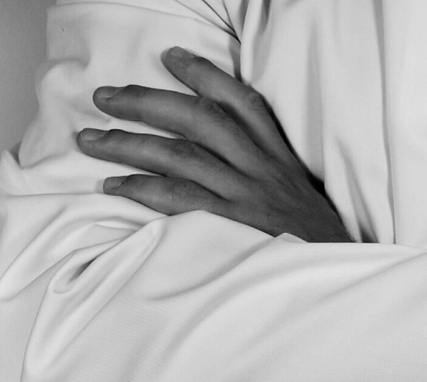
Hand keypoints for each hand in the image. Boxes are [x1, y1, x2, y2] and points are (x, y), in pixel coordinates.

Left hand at [77, 47, 351, 242]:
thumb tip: (225, 156)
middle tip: (106, 97)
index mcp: (280, 158)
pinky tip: (114, 185)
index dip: (205, 75)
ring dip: (129, 143)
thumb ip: (270, 172)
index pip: (242, 103)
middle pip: (199, 119)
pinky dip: (142, 189)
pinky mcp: (232, 227)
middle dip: (147, 102)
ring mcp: (246, 197)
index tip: (171, 58)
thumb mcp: (302, 196)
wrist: (336, 278)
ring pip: (180, 155)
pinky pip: (179, 200)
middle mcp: (262, 170)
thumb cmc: (315, 243)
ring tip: (91, 139)